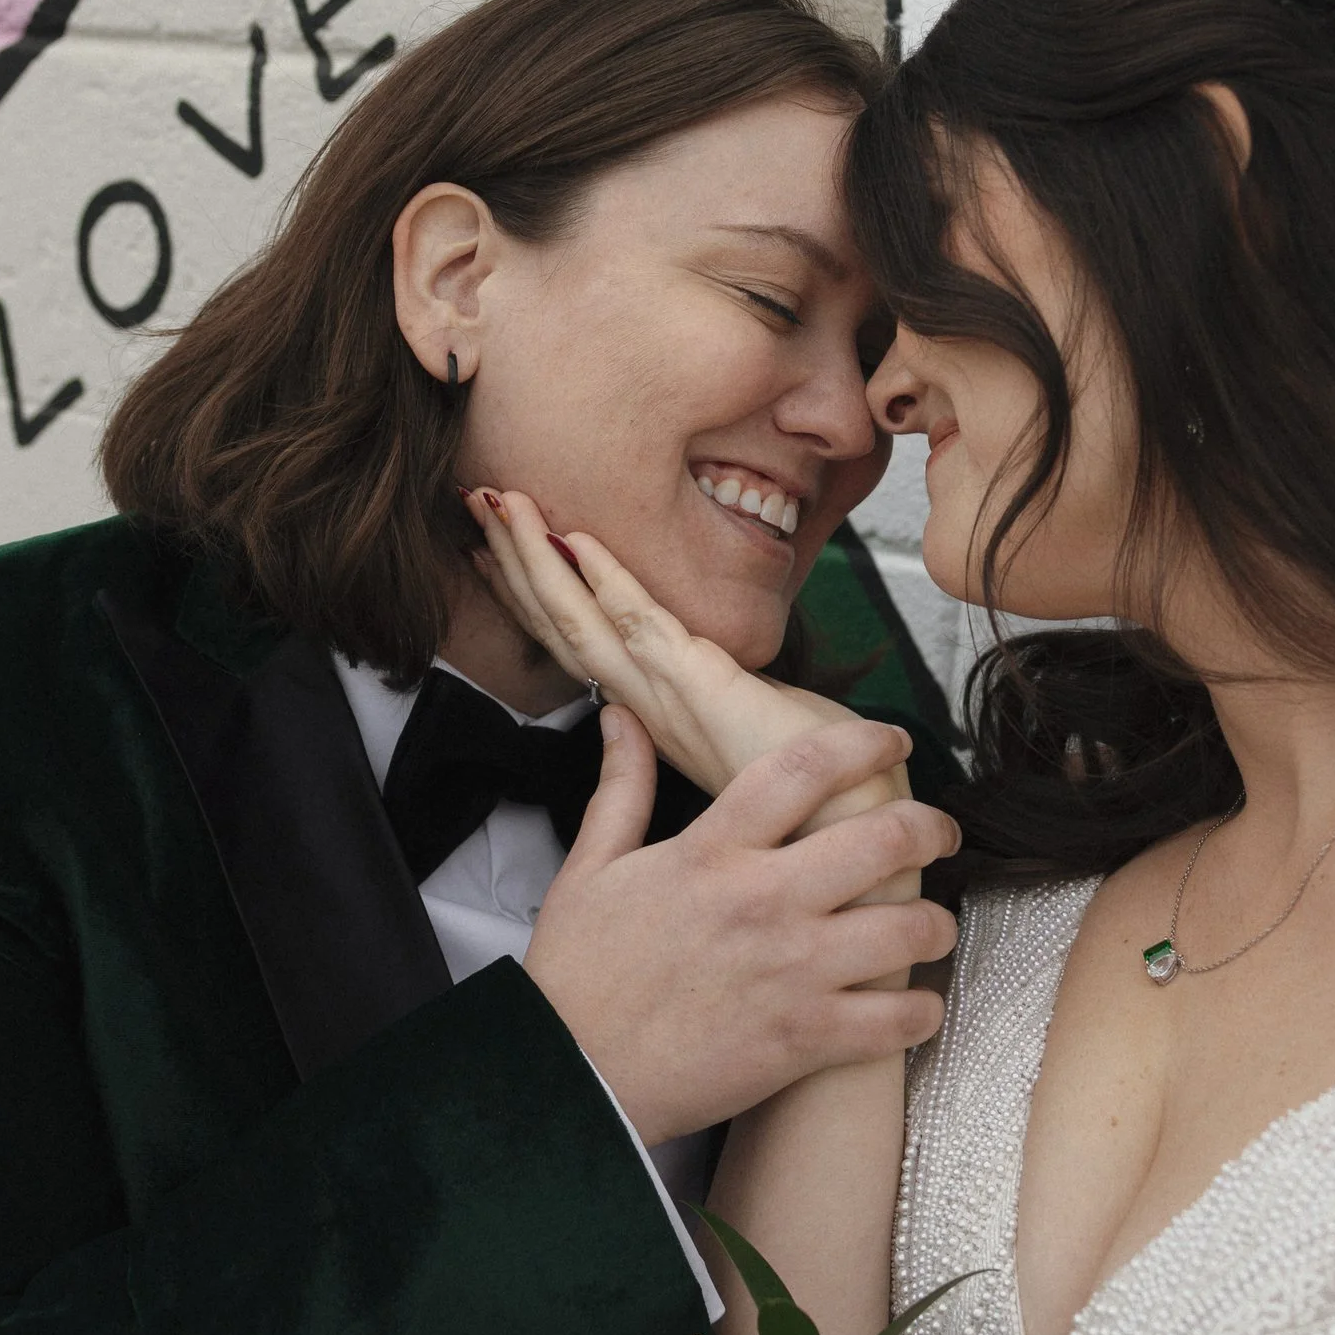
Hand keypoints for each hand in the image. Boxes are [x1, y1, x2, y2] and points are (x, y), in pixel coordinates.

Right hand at [463, 487, 884, 823]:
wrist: (858, 831)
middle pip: (559, 625)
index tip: (496, 548)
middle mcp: (647, 710)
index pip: (576, 643)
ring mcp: (668, 703)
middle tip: (475, 503)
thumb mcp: (763, 722)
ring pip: (580, 622)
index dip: (530, 594)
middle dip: (514, 562)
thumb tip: (724, 668)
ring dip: (537, 560)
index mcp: (655, 717)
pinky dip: (608, 579)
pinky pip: (641, 625)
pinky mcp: (702, 692)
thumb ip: (729, 692)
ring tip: (501, 504)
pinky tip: (579, 537)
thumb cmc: (823, 786)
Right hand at [522, 707, 959, 1143]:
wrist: (571, 1075)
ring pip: (910, 928)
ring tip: (928, 926)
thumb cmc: (577, 973)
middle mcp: (764, 901)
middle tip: (938, 835)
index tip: (893, 741)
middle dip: (931, 829)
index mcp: (712, 851)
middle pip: (885, 839)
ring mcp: (793, 972)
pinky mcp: (806, 1039)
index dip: (864, 743)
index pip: (805, 768)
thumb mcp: (588, 869)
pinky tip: (911, 1006)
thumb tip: (622, 719)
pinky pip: (899, 1019)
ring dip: (934, 923)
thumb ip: (620, 788)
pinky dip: (919, 1012)